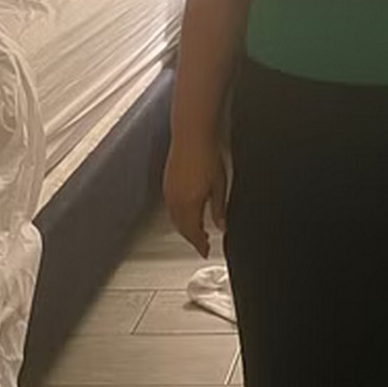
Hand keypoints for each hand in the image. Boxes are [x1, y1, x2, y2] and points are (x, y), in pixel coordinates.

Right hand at [163, 137, 226, 258]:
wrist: (191, 135)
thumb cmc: (207, 155)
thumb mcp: (220, 185)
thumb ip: (219, 209)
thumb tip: (221, 225)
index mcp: (190, 203)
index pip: (193, 233)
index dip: (199, 245)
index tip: (205, 251)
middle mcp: (175, 200)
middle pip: (182, 228)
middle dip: (192, 238)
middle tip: (202, 243)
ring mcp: (168, 192)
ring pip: (175, 218)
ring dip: (185, 227)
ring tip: (197, 230)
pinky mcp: (166, 183)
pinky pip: (171, 207)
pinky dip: (179, 216)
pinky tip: (187, 213)